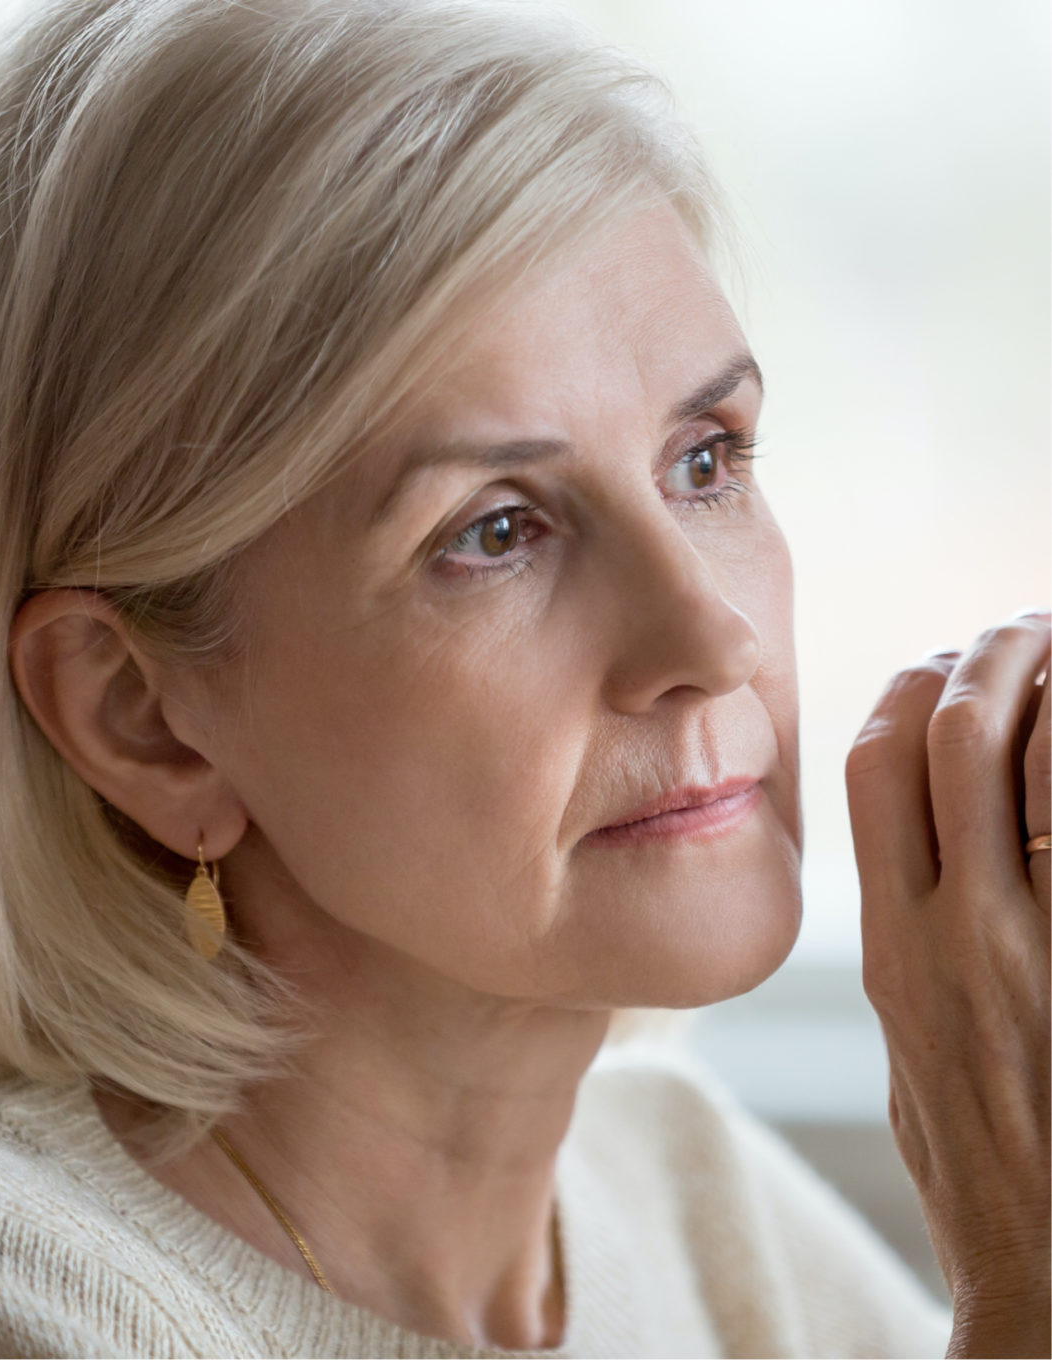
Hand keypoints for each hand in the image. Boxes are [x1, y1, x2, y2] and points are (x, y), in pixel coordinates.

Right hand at [845, 612, 1049, 1358]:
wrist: (1042, 1280)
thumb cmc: (979, 1175)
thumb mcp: (911, 1053)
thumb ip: (914, 953)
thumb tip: (927, 870)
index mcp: (892, 951)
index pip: (875, 767)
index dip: (907, 688)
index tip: (937, 662)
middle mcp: (950, 935)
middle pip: (952, 736)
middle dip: (988, 657)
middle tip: (1020, 626)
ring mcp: (1024, 949)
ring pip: (1026, 759)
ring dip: (1046, 684)